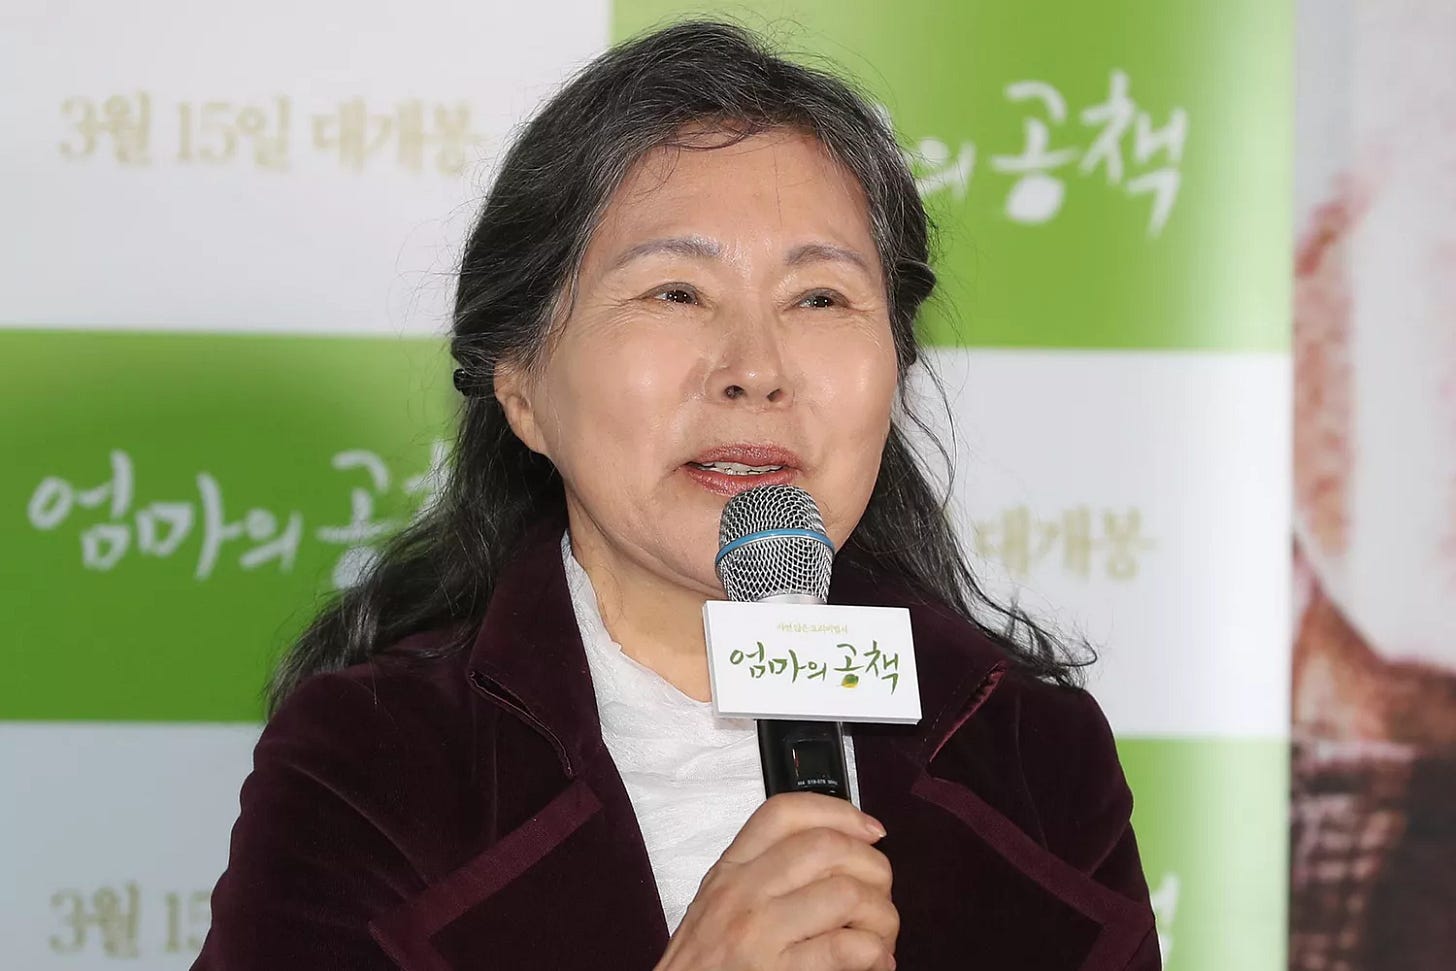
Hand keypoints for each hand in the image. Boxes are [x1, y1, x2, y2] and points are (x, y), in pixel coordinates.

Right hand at [653, 792, 897, 970]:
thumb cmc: (703, 967)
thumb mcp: (719, 904)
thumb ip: (764, 875)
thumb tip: (838, 857)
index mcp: (730, 869)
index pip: (785, 813)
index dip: (839, 812)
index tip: (870, 829)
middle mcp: (742, 893)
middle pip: (827, 847)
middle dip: (874, 867)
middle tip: (880, 895)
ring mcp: (758, 933)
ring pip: (847, 894)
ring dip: (880, 915)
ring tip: (879, 936)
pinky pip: (846, 948)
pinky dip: (873, 953)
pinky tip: (873, 962)